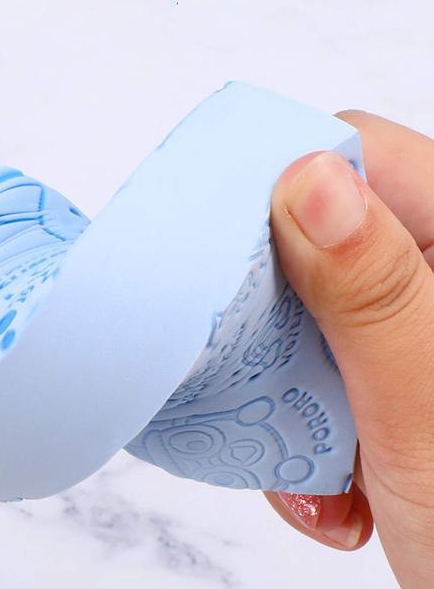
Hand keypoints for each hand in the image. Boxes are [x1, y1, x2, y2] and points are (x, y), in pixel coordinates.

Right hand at [264, 110, 433, 586]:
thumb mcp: (429, 417)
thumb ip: (375, 295)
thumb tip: (308, 176)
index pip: (364, 153)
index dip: (285, 186)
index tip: (228, 257)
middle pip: (319, 231)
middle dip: (276, 312)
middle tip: (270, 380)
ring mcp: (415, 329)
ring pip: (304, 307)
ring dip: (284, 383)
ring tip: (315, 467)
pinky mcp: (393, 372)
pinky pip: (314, 361)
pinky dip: (301, 420)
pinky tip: (332, 488)